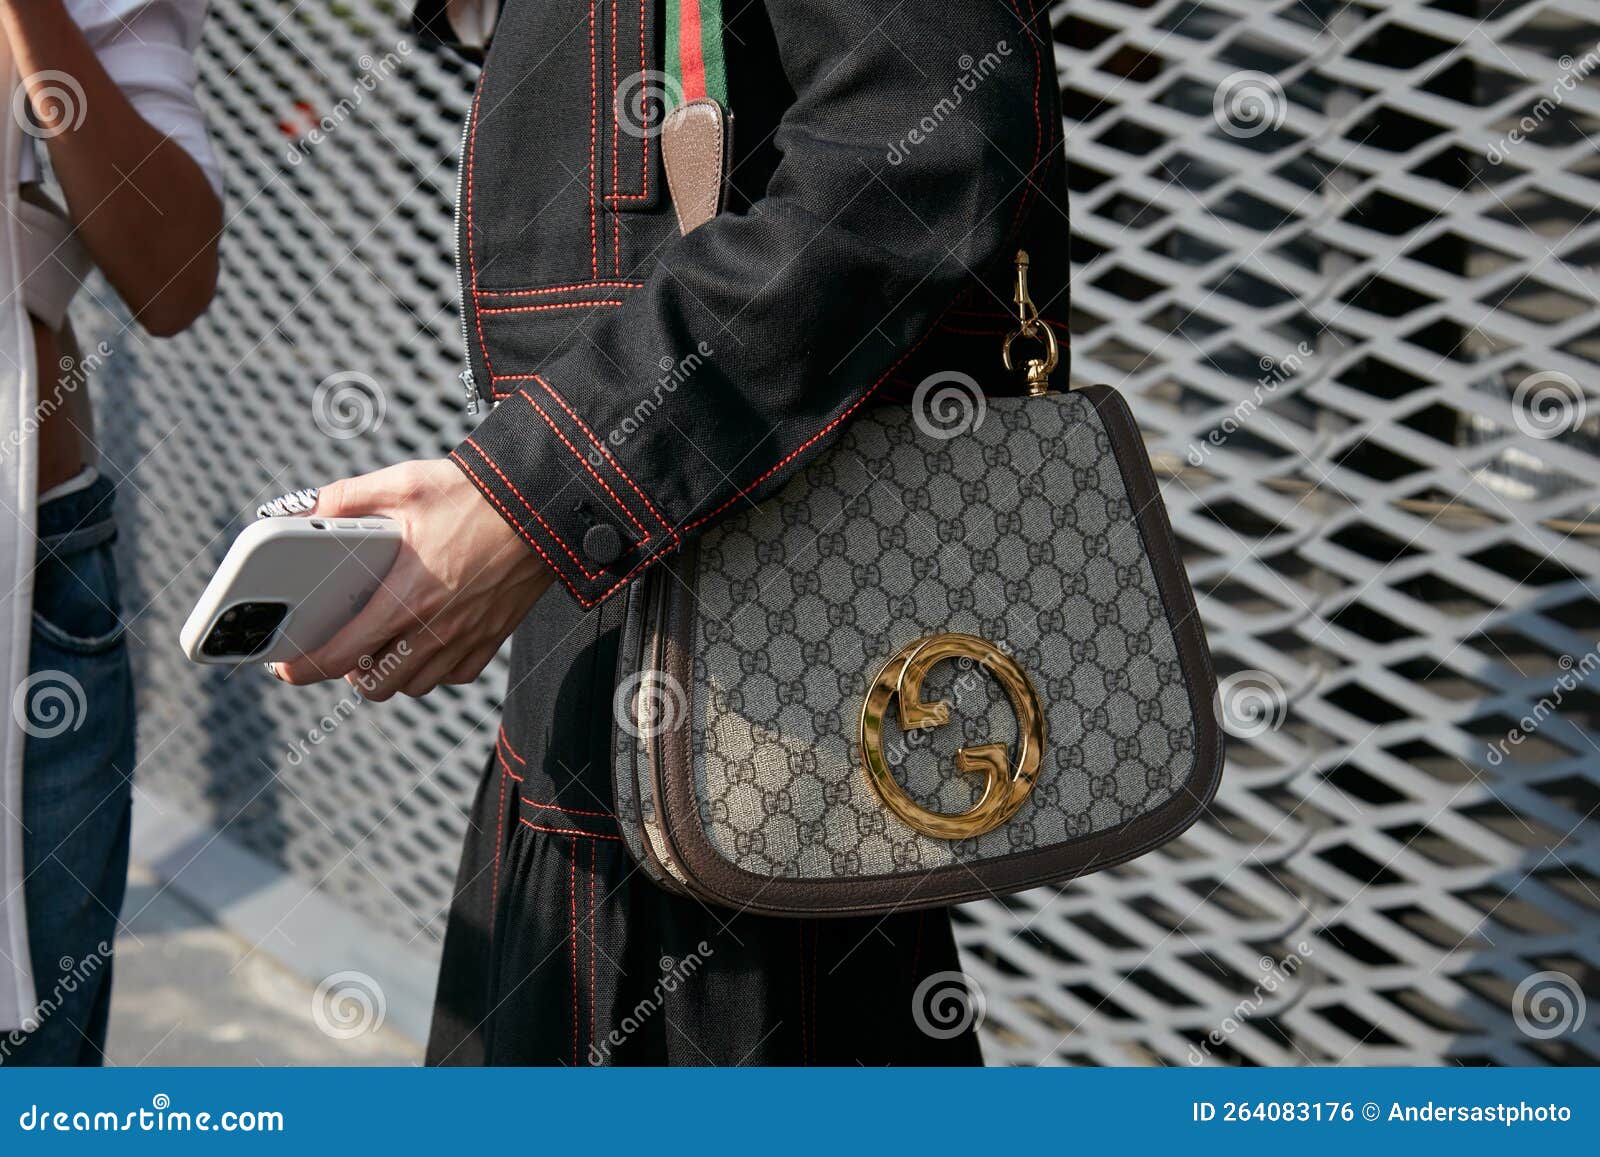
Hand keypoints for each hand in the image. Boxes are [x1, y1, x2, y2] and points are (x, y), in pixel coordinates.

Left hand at [273, 459, 553, 699]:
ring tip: (381, 642)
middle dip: (346, 673)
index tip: (285, 665)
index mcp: (406, 594)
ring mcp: (466, 638)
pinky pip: (452, 676)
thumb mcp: (404, 484)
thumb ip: (346, 498)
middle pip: (374, 685)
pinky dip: (432, 668)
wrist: (543, 506)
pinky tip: (425, 640)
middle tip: (340, 645)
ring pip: (412, 685)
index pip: (340, 655)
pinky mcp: (491, 638)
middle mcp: (436, 628)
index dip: (303, 667)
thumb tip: (305, 510)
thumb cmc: (477, 495)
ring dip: (389, 672)